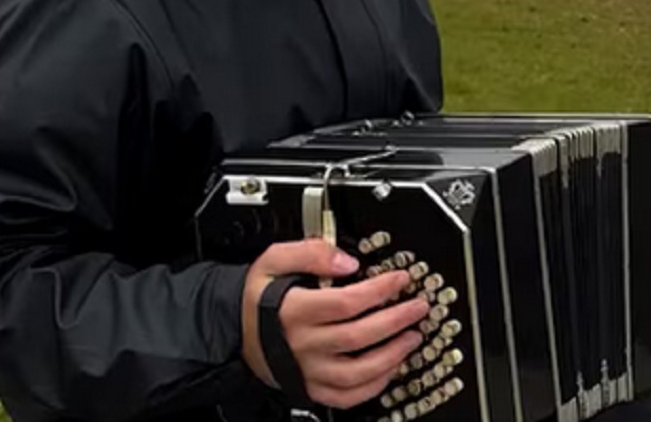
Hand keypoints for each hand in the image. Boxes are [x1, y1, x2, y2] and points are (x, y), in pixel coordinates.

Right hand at [241, 239, 429, 408]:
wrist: (233, 329)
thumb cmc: (257, 296)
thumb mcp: (273, 260)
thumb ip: (309, 253)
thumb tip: (346, 261)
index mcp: (295, 310)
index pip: (346, 302)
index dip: (379, 291)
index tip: (400, 279)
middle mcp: (303, 343)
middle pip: (359, 336)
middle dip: (396, 320)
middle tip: (418, 308)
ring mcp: (307, 369)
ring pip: (357, 371)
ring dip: (392, 356)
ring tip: (411, 338)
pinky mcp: (309, 388)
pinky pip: (346, 397)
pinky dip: (372, 386)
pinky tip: (389, 369)